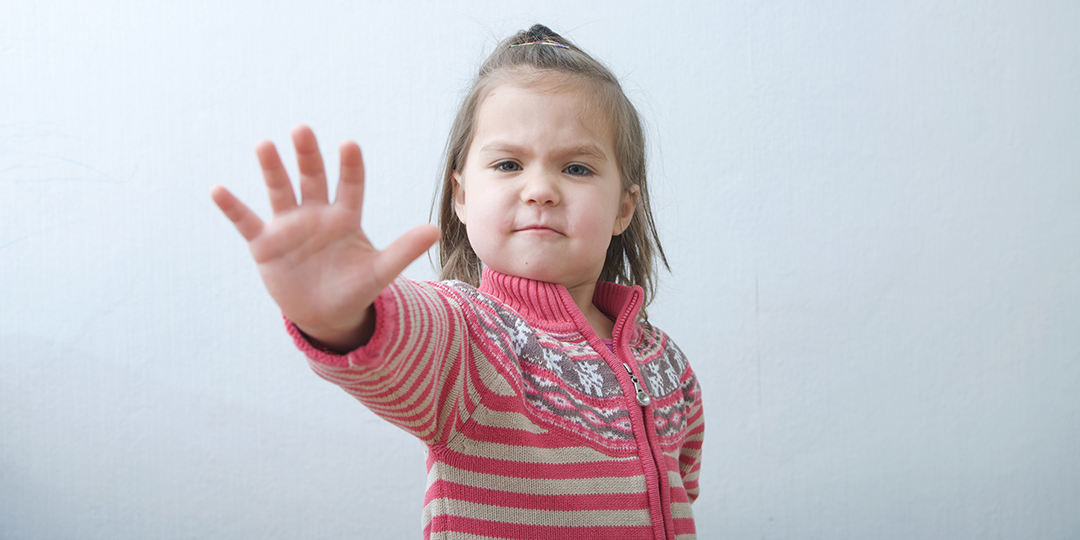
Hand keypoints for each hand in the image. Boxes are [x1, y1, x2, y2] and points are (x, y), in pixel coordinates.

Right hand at [210, 125, 439, 351]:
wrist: (325, 314)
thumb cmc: (354, 288)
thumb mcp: (379, 271)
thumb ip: (403, 250)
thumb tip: (435, 230)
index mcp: (346, 217)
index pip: (350, 185)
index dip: (350, 167)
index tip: (349, 146)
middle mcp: (316, 214)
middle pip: (312, 178)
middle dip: (307, 155)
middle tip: (303, 130)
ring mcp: (289, 226)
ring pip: (280, 190)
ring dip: (272, 169)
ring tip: (264, 145)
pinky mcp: (265, 243)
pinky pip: (246, 221)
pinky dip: (232, 207)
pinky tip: (218, 190)